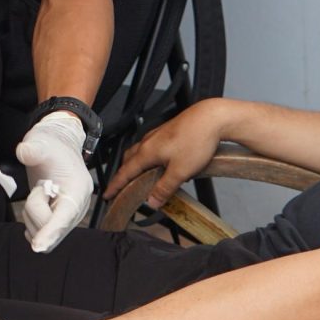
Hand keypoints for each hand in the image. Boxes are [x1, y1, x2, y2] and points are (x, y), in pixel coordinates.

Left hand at [14, 111, 93, 252]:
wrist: (58, 150)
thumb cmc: (52, 148)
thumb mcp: (42, 143)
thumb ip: (33, 149)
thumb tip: (23, 152)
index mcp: (78, 191)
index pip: (64, 217)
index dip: (50, 232)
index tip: (38, 246)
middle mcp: (77, 208)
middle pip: (49, 227)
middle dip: (35, 208)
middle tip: (40, 186)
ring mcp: (68, 218)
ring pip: (41, 232)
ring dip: (31, 214)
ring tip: (40, 192)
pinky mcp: (59, 222)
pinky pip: (39, 235)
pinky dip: (31, 222)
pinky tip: (35, 205)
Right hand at [102, 99, 232, 208]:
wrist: (212, 118)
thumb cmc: (197, 138)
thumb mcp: (180, 171)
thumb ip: (164, 188)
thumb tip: (152, 202)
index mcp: (147, 151)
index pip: (125, 172)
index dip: (115, 186)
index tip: (107, 194)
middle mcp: (149, 141)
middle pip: (129, 160)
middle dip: (123, 174)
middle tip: (120, 187)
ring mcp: (159, 135)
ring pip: (140, 152)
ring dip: (135, 164)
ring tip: (139, 176)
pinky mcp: (168, 132)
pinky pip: (151, 146)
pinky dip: (148, 157)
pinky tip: (159, 163)